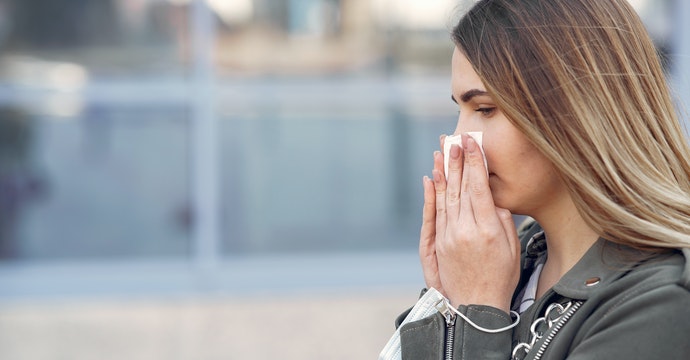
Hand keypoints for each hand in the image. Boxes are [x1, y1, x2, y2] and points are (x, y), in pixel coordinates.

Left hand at [419, 134, 520, 312]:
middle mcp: (464, 230)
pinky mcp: (438, 244)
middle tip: (454, 139)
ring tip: (441, 151)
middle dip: (456, 161)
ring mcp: (448, 237)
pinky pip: (434, 214)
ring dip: (442, 171)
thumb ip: (502, 221)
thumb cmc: (501, 277)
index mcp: (487, 230)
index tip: (471, 143)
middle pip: (459, 188)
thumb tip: (491, 198)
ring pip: (444, 197)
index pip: (478, 187)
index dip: (474, 162)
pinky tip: (431, 179)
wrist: (477, 307)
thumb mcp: (512, 249)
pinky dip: (431, 194)